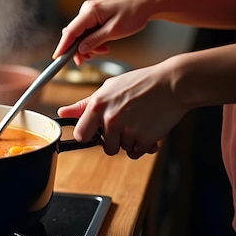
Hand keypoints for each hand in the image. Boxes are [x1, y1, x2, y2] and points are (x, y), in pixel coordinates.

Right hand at [52, 0, 154, 64]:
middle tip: (85, 62)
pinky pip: (89, 30)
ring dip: (88, 45)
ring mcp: (92, 11)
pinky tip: (104, 45)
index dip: (63, 46)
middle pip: (74, 33)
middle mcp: (87, 9)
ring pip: (82, 33)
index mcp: (90, 11)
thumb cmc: (135, 13)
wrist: (149, 3)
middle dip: (78, 49)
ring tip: (103, 51)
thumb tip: (80, 49)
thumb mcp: (114, 31)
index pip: (70, 32)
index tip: (57, 58)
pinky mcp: (97, 14)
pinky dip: (94, 40)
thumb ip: (95, 41)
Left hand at [57, 60, 184, 158]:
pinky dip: (142, 145)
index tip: (94, 134)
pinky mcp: (144, 139)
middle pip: (105, 146)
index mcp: (97, 105)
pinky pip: (137, 152)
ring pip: (122, 148)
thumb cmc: (141, 83)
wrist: (172, 84)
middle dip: (113, 140)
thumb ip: (84, 104)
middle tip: (124, 124)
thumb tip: (63, 112)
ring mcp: (127, 130)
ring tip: (138, 121)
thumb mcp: (108, 88)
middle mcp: (110, 119)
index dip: (87, 136)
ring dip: (129, 141)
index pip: (81, 135)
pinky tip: (147, 128)